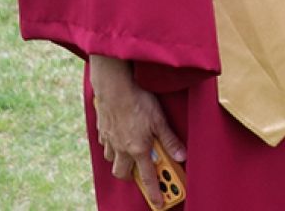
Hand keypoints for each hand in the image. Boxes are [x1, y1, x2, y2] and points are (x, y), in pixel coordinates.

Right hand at [89, 55, 185, 205]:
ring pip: (112, 160)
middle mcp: (121, 149)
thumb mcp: (160, 121)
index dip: (155, 192)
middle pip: (123, 174)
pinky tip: (121, 135)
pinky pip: (106, 145)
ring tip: (133, 151)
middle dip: (133, 177)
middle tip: (144, 172)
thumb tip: (182, 156)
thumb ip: (170, 140)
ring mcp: (110, 141)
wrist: (115, 86)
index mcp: (138, 149)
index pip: (148, 177)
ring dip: (122, 160)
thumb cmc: (140, 101)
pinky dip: (113, 145)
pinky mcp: (102, 131)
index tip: (159, 203)